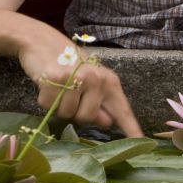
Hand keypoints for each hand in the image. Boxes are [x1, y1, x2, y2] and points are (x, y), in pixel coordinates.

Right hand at [17, 35, 142, 137]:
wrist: (41, 40)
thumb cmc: (67, 63)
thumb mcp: (89, 82)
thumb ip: (99, 103)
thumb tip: (107, 122)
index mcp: (109, 81)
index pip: (122, 109)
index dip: (131, 128)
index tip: (141, 143)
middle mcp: (96, 79)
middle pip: (87, 118)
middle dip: (75, 111)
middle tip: (69, 92)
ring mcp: (77, 78)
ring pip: (67, 114)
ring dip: (58, 106)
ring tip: (58, 87)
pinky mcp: (56, 78)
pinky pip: (49, 106)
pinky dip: (44, 100)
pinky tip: (46, 84)